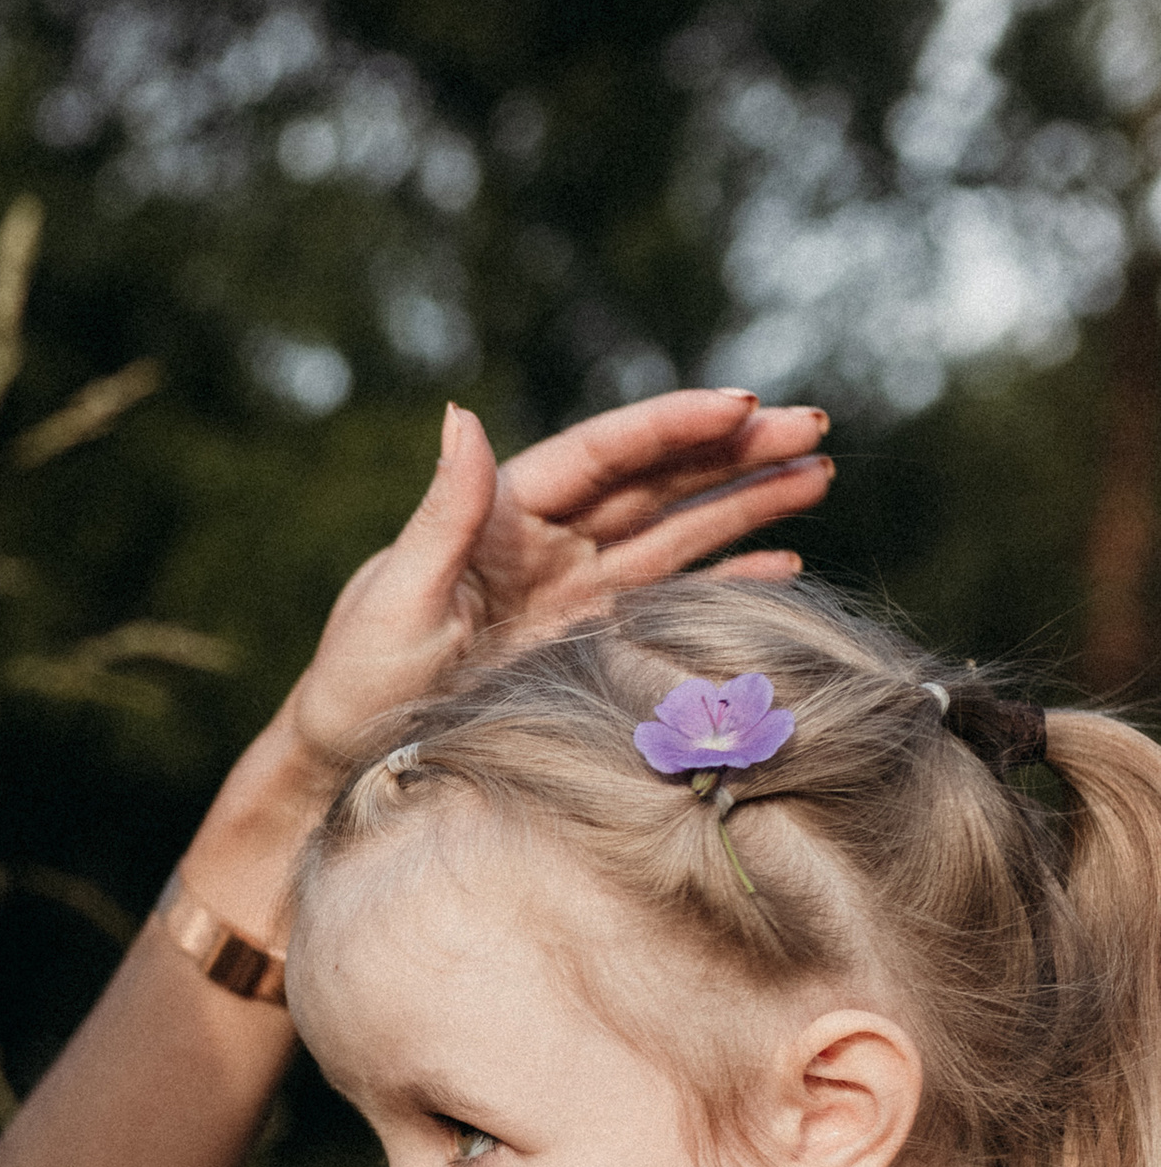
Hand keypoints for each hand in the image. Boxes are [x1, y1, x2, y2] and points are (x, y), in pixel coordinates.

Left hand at [288, 387, 831, 791]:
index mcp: (501, 515)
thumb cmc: (358, 681)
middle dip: (733, 452)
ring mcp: (573, 593)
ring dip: (745, 503)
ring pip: (674, 532)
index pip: (603, 455)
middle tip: (812, 426)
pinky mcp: (589, 644)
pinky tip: (781, 564)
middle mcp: (545, 543)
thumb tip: (463, 416)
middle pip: (654, 482)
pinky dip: (724, 580)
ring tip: (815, 474)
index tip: (740, 403)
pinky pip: (669, 600)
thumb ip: (443, 514)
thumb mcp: (396, 597)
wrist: (350, 763)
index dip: (672, 427)